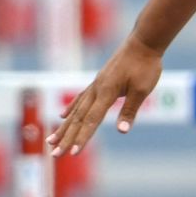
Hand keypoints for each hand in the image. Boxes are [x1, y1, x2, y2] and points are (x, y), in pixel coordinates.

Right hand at [46, 36, 162, 156]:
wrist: (143, 42)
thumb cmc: (145, 65)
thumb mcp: (142, 89)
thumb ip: (130, 110)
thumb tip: (121, 131)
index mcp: (106, 92)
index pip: (92, 120)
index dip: (82, 138)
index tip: (72, 153)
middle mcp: (96, 89)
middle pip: (78, 118)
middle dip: (66, 138)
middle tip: (54, 154)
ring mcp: (95, 85)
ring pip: (76, 110)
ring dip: (64, 127)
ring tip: (51, 140)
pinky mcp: (99, 81)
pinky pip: (80, 98)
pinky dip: (71, 109)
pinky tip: (63, 116)